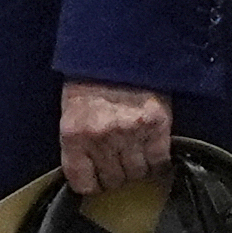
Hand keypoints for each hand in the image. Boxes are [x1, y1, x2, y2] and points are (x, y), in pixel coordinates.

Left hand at [59, 80, 173, 194]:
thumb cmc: (91, 79)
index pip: (82, 182)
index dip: (92, 185)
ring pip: (137, 174)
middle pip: (113, 180)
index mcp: (74, 135)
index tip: (98, 181)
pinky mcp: (157, 126)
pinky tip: (154, 153)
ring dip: (138, 169)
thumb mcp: (71, 110)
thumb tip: (91, 172)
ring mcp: (130, 133)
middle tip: (119, 163)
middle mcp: (101, 138)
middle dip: (116, 176)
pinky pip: (159, 161)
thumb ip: (79, 143)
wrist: (120, 47)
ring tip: (137, 155)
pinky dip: (158, 163)